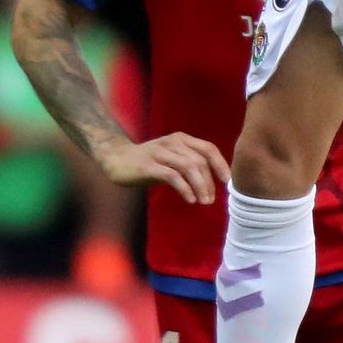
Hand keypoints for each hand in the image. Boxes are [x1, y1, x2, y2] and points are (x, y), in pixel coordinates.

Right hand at [98, 134, 231, 204]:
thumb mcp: (172, 159)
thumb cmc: (149, 162)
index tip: (227, 181)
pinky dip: (184, 188)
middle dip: (209, 182)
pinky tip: (190, 199)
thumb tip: (211, 183)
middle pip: (200, 161)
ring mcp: (159, 153)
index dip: (220, 164)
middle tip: (210, 200)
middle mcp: (172, 143)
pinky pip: (172, 176)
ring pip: (188, 167)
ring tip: (203, 202)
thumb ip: (190, 166)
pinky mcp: (148, 165)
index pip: (208, 149)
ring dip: (199, 186)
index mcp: (181, 140)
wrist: (116, 158)